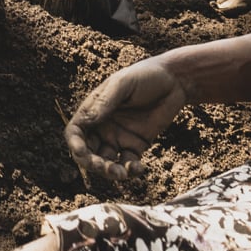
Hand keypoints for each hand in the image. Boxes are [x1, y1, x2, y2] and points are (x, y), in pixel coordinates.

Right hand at [65, 59, 191, 184]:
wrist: (175, 80)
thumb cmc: (145, 76)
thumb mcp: (123, 84)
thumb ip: (104, 102)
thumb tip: (86, 121)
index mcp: (94, 110)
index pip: (76, 132)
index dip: (75, 144)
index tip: (81, 153)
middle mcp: (102, 126)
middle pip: (88, 151)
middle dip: (92, 163)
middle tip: (104, 167)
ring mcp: (118, 137)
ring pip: (106, 161)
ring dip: (109, 171)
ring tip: (121, 174)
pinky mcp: (136, 145)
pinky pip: (128, 163)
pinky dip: (130, 170)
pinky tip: (139, 168)